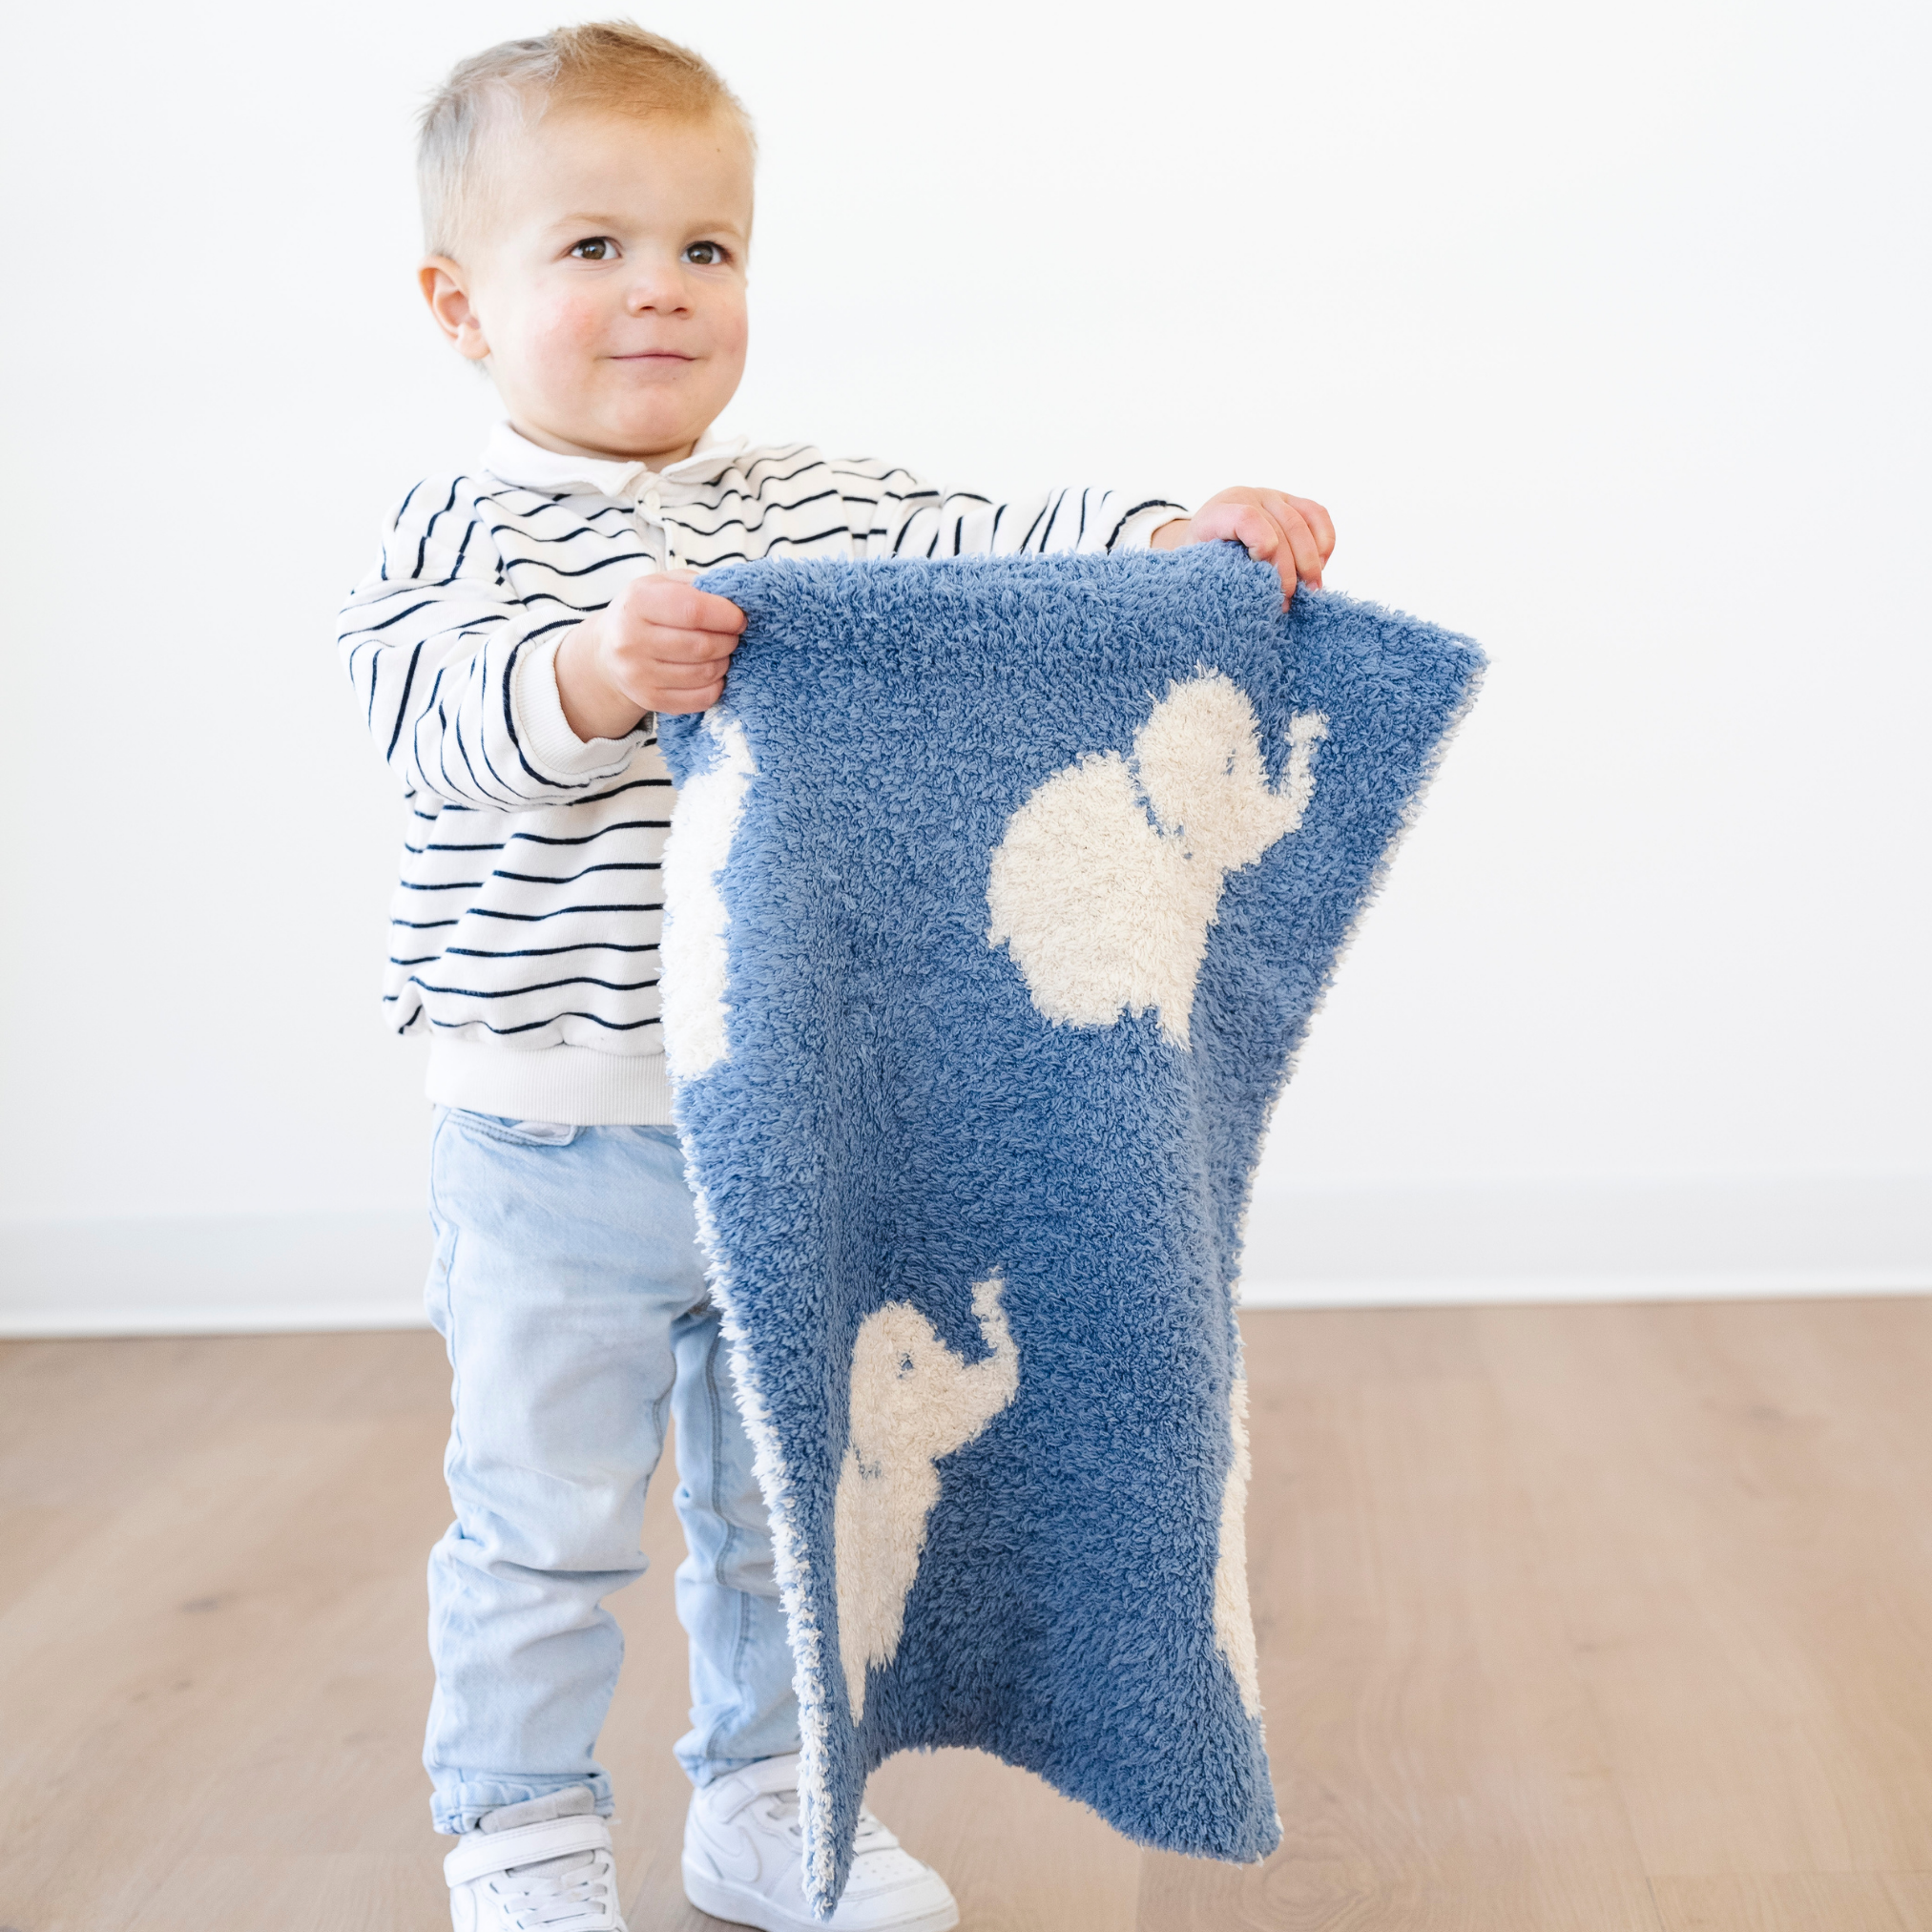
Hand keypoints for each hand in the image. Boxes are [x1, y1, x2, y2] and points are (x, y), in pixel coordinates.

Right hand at [554, 569, 746, 738]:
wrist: (608, 652)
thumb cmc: (645, 613)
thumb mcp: (662, 585)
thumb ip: (698, 586)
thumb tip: (737, 599)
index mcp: (638, 603)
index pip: (693, 610)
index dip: (726, 615)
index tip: (739, 617)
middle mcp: (632, 640)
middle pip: (703, 645)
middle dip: (729, 640)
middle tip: (731, 635)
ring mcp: (639, 674)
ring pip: (705, 673)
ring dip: (724, 662)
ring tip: (720, 652)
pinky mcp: (650, 700)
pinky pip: (701, 698)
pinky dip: (716, 686)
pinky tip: (711, 673)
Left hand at [1149, 487, 1335, 605]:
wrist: (1207, 535)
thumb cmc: (1204, 558)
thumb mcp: (1200, 567)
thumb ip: (1217, 576)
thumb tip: (1245, 604)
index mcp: (1218, 512)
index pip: (1246, 518)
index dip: (1261, 543)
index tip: (1263, 572)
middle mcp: (1247, 497)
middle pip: (1281, 526)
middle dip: (1289, 568)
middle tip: (1290, 598)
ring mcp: (1271, 496)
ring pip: (1303, 522)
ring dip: (1311, 560)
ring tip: (1312, 590)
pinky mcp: (1291, 500)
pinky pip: (1318, 514)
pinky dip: (1324, 541)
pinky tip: (1321, 564)